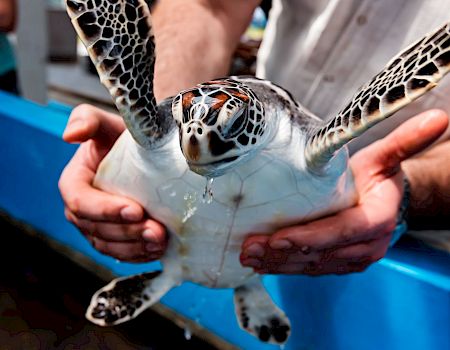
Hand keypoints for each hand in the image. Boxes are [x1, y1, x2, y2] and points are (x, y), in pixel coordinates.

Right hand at [59, 104, 166, 261]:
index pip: (80, 202)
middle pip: (97, 229)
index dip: (105, 210)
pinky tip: (159, 250)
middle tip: (157, 231)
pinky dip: (139, 255)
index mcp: (74, 183)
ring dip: (135, 248)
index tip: (135, 210)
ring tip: (161, 242)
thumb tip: (69, 135)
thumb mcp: (106, 123)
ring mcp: (98, 227)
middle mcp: (82, 209)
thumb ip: (87, 120)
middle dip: (127, 233)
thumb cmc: (122, 136)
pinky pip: (123, 253)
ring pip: (110, 246)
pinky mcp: (116, 238)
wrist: (144, 153)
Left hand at [241, 109, 448, 274]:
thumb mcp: (387, 155)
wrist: (383, 197)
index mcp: (376, 220)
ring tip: (248, 255)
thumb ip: (404, 141)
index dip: (311, 237)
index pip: (341, 232)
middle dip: (283, 253)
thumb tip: (437, 117)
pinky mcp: (336, 264)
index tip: (278, 237)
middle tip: (249, 248)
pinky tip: (260, 263)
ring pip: (310, 266)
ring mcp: (349, 259)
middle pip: (320, 254)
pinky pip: (309, 269)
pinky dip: (283, 267)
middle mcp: (364, 247)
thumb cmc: (378, 175)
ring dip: (277, 263)